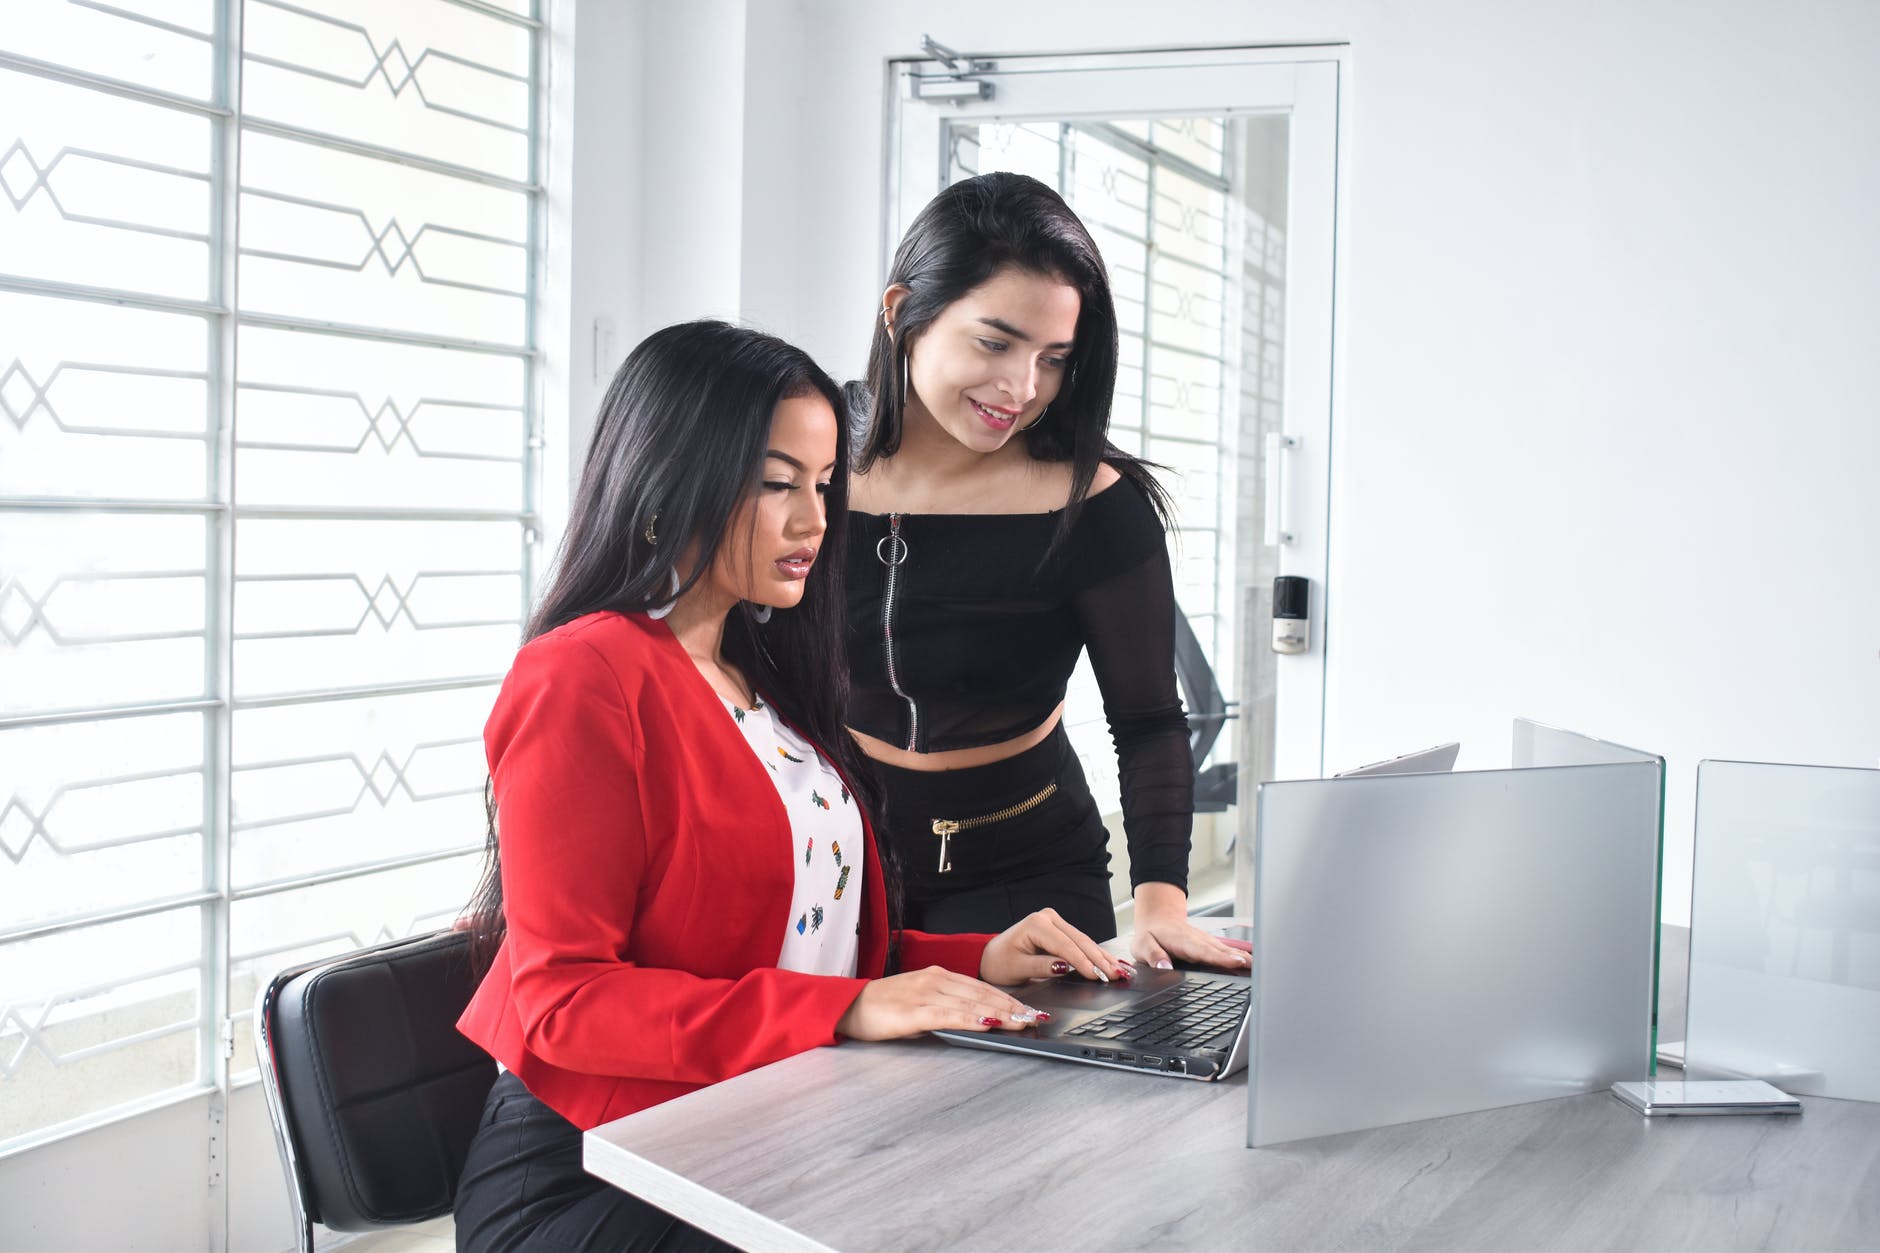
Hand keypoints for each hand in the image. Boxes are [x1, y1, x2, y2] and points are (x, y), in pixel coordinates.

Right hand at [836, 966, 1046, 1040]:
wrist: (848, 1006)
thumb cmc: (881, 1007)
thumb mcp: (917, 1002)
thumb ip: (943, 1007)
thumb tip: (971, 1020)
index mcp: (936, 976)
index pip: (980, 986)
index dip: (1006, 997)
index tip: (1027, 1008)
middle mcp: (934, 980)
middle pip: (981, 993)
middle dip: (1011, 1006)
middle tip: (1034, 1016)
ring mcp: (924, 994)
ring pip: (971, 1003)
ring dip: (999, 1013)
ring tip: (1021, 1021)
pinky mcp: (914, 1012)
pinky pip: (950, 1015)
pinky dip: (972, 1019)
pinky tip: (988, 1023)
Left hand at [979, 907, 1131, 986]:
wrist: (992, 956)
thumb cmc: (1001, 962)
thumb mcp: (1017, 968)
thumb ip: (1041, 967)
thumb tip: (1064, 967)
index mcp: (1036, 924)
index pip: (1065, 945)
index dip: (1083, 961)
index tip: (1096, 975)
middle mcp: (1047, 917)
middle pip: (1079, 941)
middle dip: (1099, 960)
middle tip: (1116, 975)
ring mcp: (1055, 921)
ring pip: (1084, 941)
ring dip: (1102, 957)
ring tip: (1119, 971)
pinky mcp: (1060, 929)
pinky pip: (1080, 942)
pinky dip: (1095, 954)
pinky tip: (1111, 962)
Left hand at [1130, 883, 1252, 971]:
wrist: (1156, 918)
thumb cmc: (1150, 934)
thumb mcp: (1143, 945)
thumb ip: (1154, 956)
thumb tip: (1165, 967)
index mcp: (1181, 941)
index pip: (1203, 951)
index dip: (1220, 957)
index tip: (1235, 962)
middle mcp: (1196, 939)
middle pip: (1219, 950)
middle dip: (1237, 958)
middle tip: (1254, 966)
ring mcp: (1204, 940)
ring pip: (1224, 949)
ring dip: (1240, 956)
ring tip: (1255, 965)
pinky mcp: (1207, 943)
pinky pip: (1224, 949)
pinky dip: (1237, 953)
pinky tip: (1248, 960)